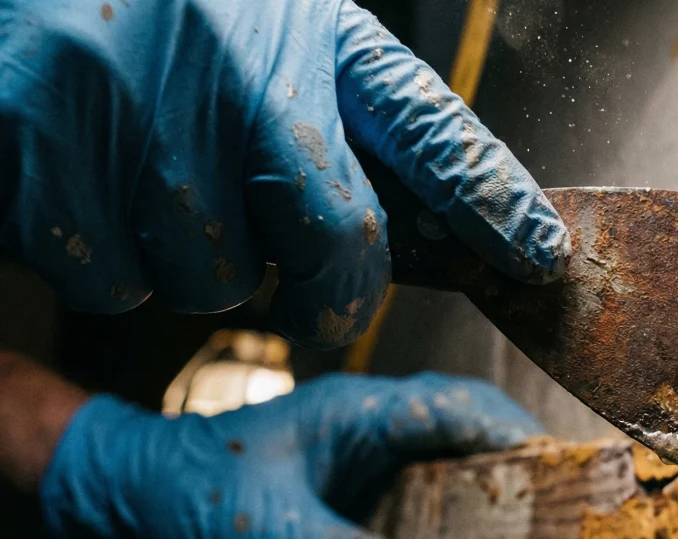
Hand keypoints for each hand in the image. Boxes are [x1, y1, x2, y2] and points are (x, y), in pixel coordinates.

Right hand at [0, 0, 568, 346]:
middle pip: (328, 252)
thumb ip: (353, 124)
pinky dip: (97, 256)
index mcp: (309, 33)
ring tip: (140, 167)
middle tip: (252, 223)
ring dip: (184, 260)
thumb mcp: (274, 35)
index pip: (434, 130)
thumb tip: (445, 229)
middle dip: (306, 276)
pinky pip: (108, 280)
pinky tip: (80, 179)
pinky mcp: (41, 148)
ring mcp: (140, 110)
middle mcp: (239, 70)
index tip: (539, 255)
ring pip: (210, 284)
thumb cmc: (153, 15)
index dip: (492, 201)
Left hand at [38, 372, 541, 538]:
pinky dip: (459, 499)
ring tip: (534, 518)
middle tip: (562, 498)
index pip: (457, 406)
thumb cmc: (188, 489)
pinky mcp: (358, 477)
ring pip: (451, 448)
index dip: (513, 432)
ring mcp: (366, 446)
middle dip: (518, 452)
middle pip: (469, 421)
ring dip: (492, 474)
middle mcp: (370, 419)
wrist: (133, 490)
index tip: (557, 468)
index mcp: (357, 409)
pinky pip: (426, 479)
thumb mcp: (264, 532)